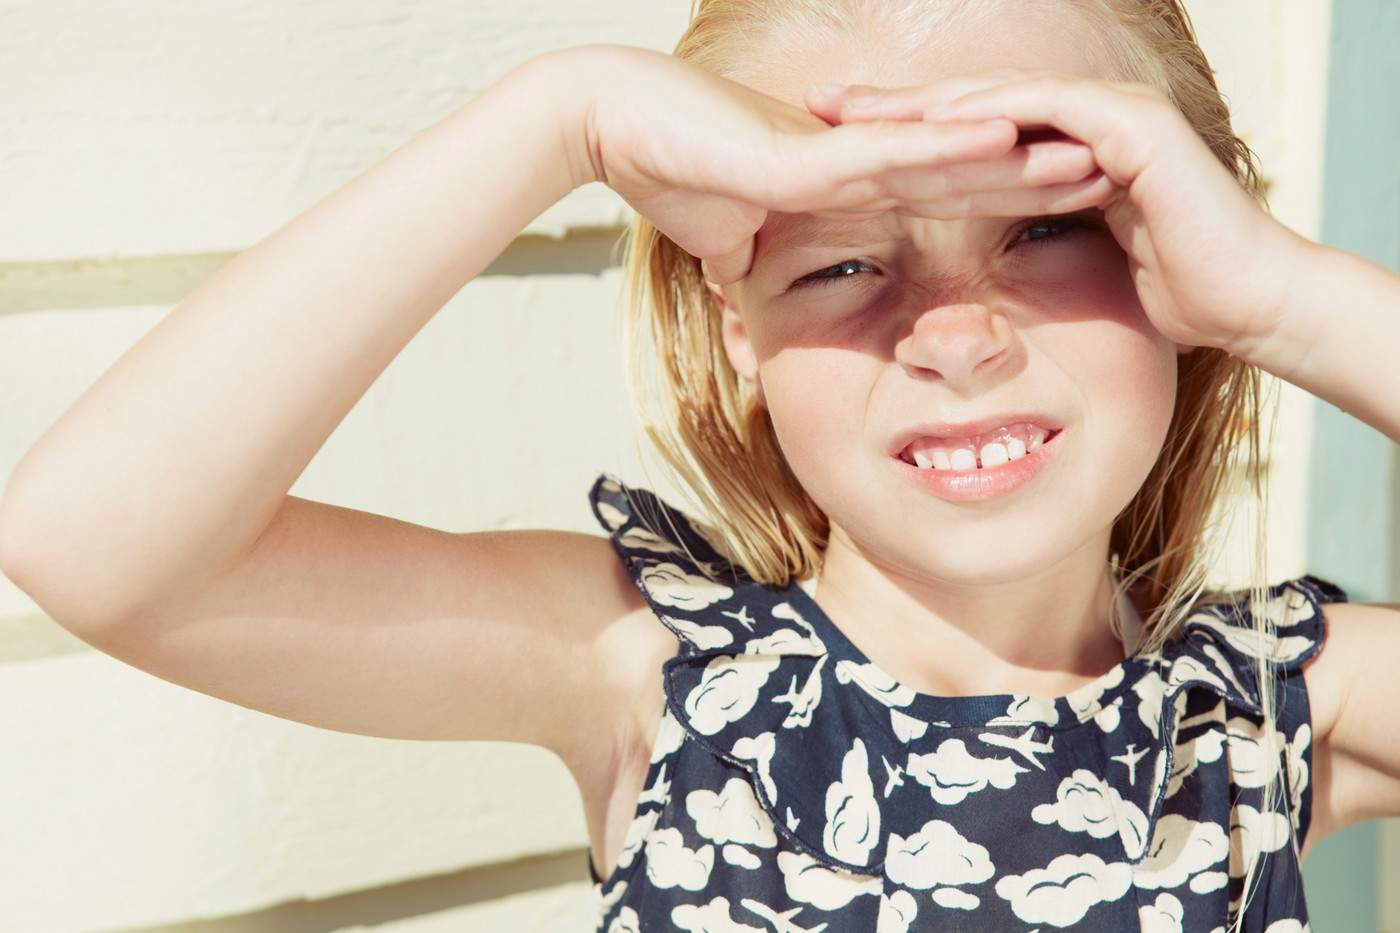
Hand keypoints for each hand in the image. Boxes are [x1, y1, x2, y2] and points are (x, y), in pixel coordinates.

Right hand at [573, 49, 1101, 282]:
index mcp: (846, 180)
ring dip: (1019, 156)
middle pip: (965, 165)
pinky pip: (893, 155)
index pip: (943, 189)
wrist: (609, 126)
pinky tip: (1013, 137)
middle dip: (1039, 173)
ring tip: (1093, 155)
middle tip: (1116, 174)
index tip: (1065, 205)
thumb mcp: (727, 243)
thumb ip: (758, 264)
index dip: (1006, 194)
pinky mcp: (806, 156)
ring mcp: (835, 150)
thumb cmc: (664, 174)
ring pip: (945, 152)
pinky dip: (952, 148)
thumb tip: (754, 294)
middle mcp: (855, 157)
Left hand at [807, 72, 1313, 354]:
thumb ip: (1031, 254)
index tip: (832, 149)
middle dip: (893, 105)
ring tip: (858, 107)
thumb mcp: (1076, 270)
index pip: (966, 135)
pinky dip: (990, 115)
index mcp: (1060, 152)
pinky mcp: (1132, 127)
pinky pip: (1046, 109)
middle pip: (969, 105)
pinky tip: (934, 121)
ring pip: (998, 97)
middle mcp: (1081, 121)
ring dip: (925, 101)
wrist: (1246, 303)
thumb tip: (976, 294)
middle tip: (820, 105)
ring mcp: (1109, 115)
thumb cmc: (1170, 297)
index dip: (899, 138)